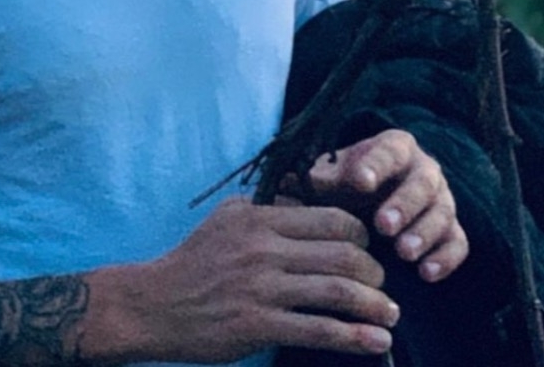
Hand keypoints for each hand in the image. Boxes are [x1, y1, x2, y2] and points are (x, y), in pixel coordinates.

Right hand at [103, 197, 398, 362]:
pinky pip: (317, 330)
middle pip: (342, 254)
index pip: (331, 219)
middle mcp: (264, 249)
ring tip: (391, 314)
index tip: (370, 250)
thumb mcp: (228, 218)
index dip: (362, 235)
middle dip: (375, 271)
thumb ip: (270, 207)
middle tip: (384, 285)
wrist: (152, 304)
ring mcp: (261, 288)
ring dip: (374, 305)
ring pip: (336, 292)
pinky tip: (376, 342)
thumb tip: (311, 202)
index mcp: (261, 219)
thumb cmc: (194, 260)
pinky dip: (354, 337)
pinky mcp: (256, 325)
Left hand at [304, 129, 468, 282]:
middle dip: (404, 204)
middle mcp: (424, 170)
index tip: (361, 182)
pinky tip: (426, 274)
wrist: (365, 206)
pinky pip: (458, 242)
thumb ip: (322, 177)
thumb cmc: (345, 186)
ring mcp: (441, 200)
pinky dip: (446, 258)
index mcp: (395, 148)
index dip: (376, 166)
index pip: (389, 152)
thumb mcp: (331, 177)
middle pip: (422, 183)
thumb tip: (309, 181)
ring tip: (403, 253)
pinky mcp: (450, 230)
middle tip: (384, 226)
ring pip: (442, 212)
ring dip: (424, 233)